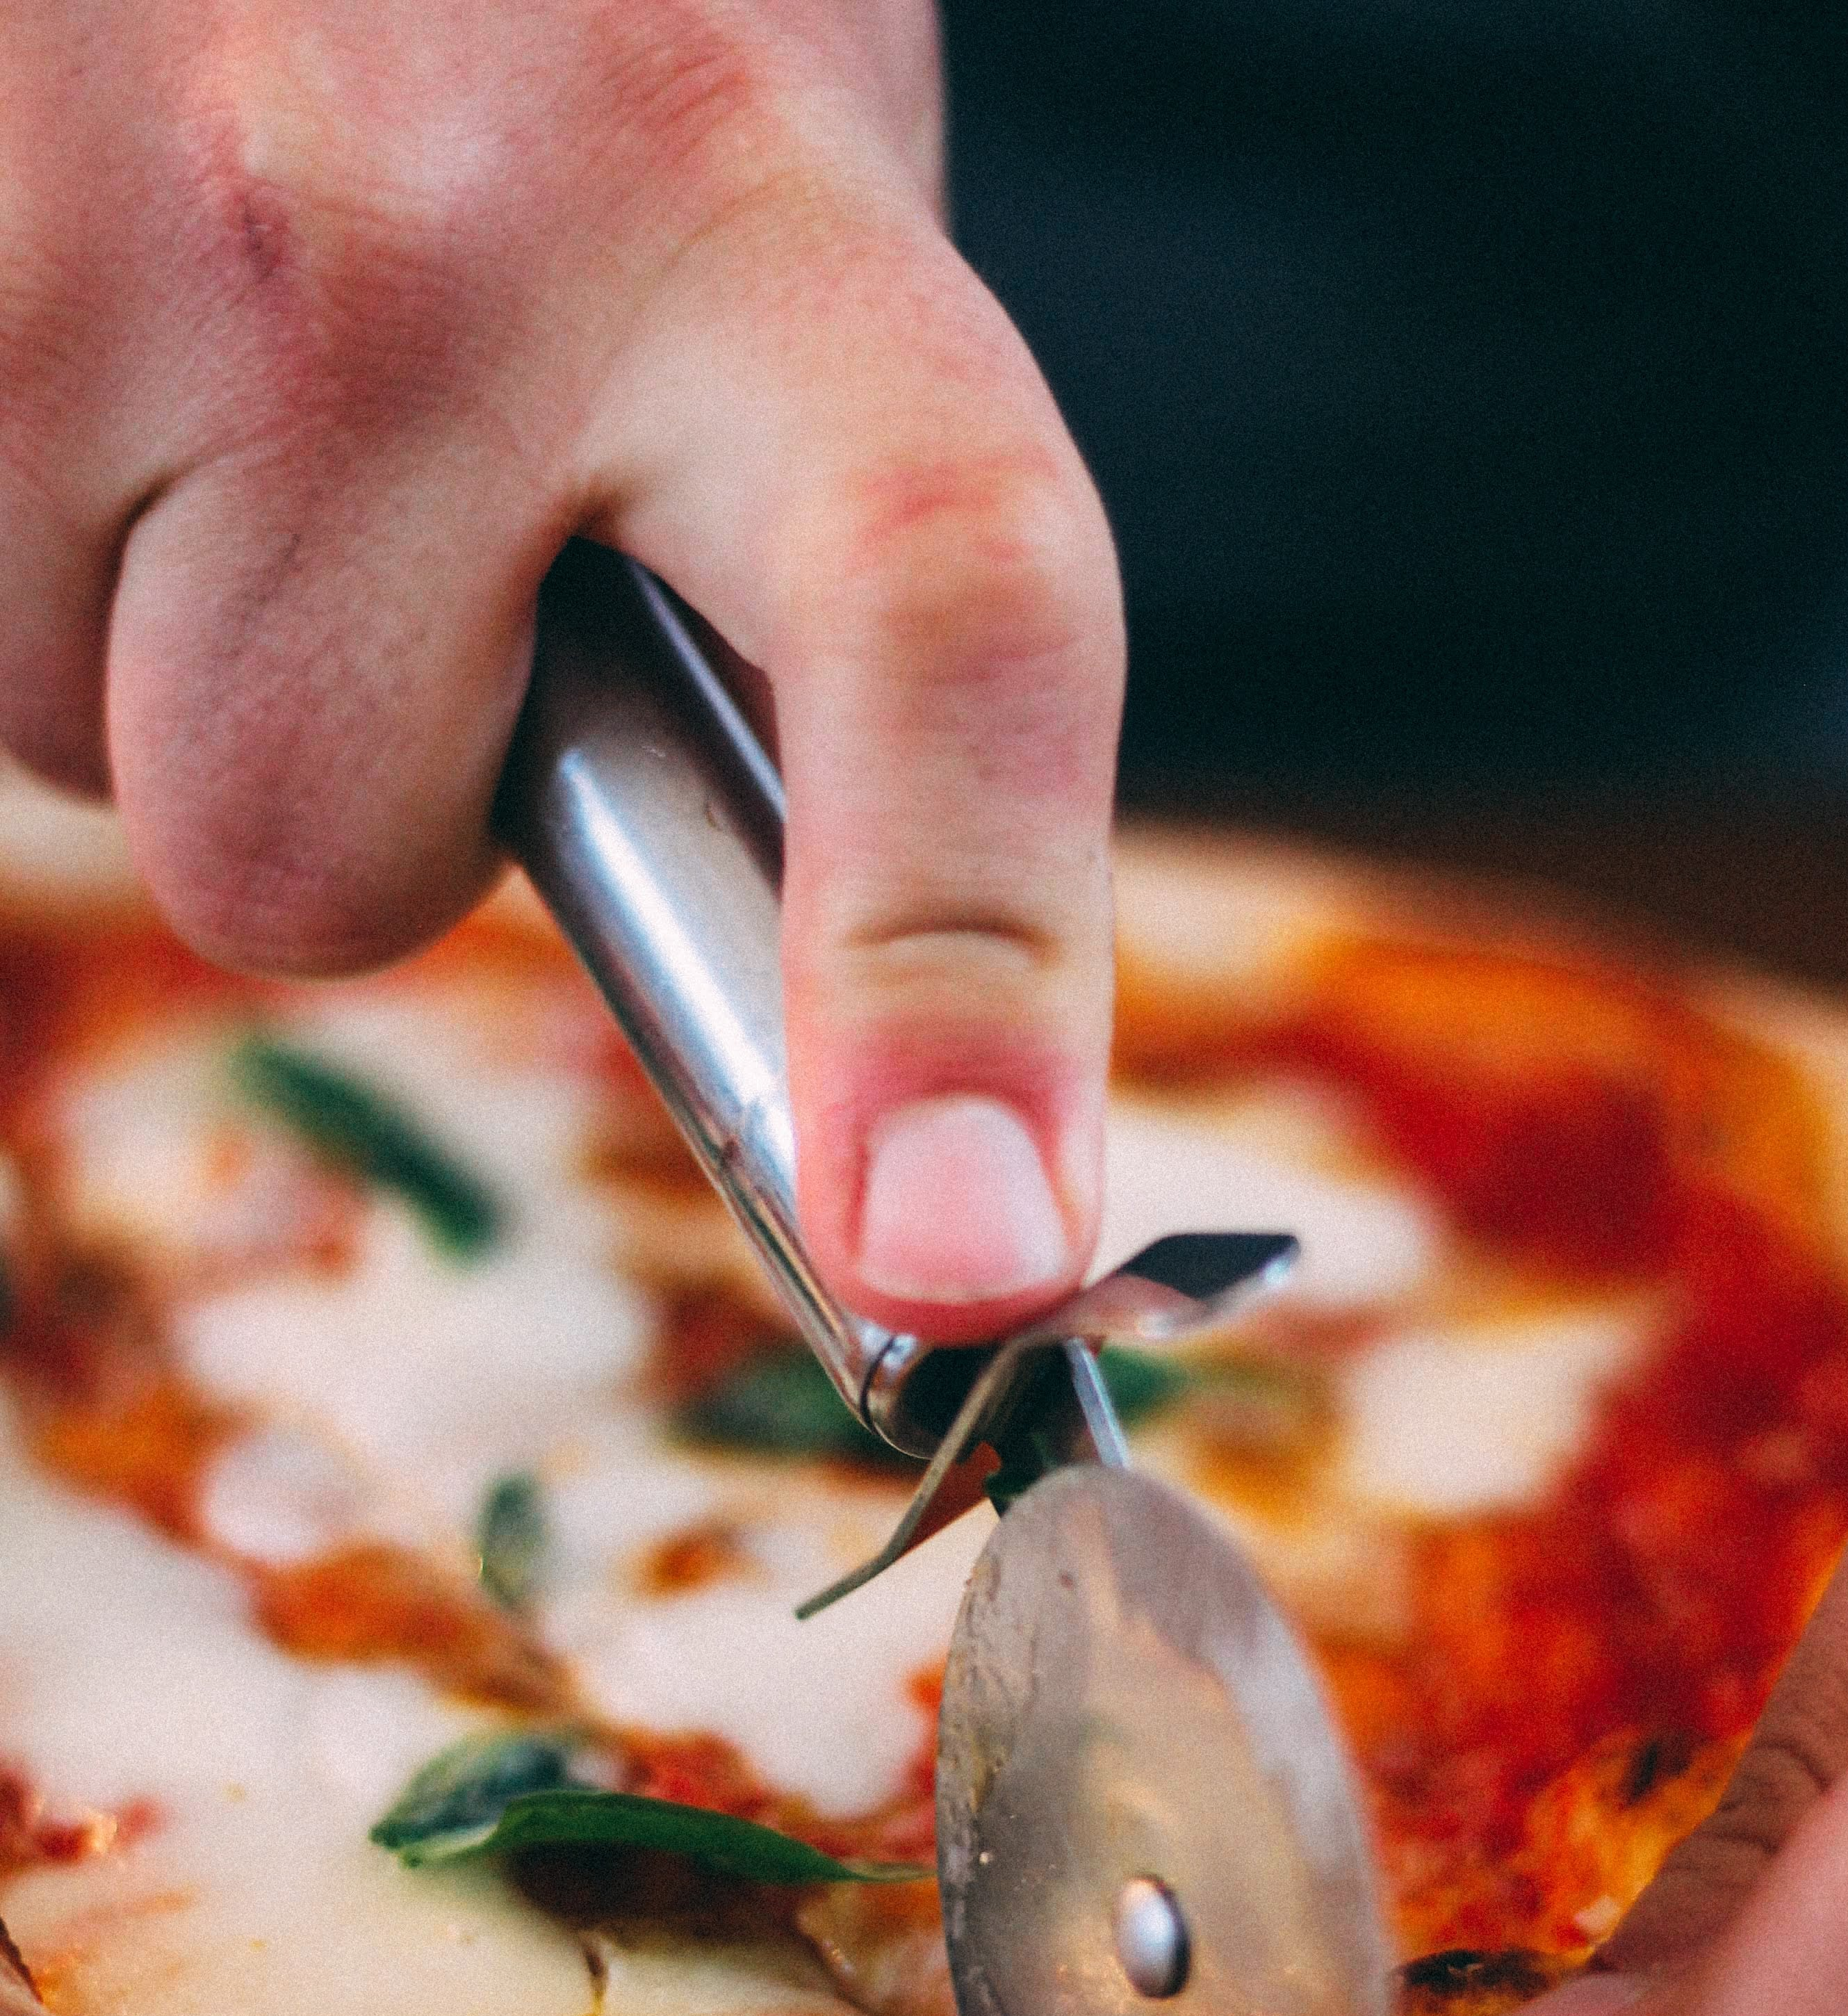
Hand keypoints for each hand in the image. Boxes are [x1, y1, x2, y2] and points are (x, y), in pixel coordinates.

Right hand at [0, 1, 1122, 1337]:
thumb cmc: (583, 14)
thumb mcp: (773, 240)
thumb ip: (779, 599)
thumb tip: (764, 997)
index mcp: (778, 243)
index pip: (938, 630)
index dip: (955, 983)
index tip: (960, 1265)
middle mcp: (435, 245)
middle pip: (307, 864)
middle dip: (341, 772)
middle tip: (406, 505)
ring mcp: (119, 237)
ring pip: (92, 754)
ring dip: (155, 628)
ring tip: (246, 352)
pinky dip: (21, 537)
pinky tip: (108, 322)